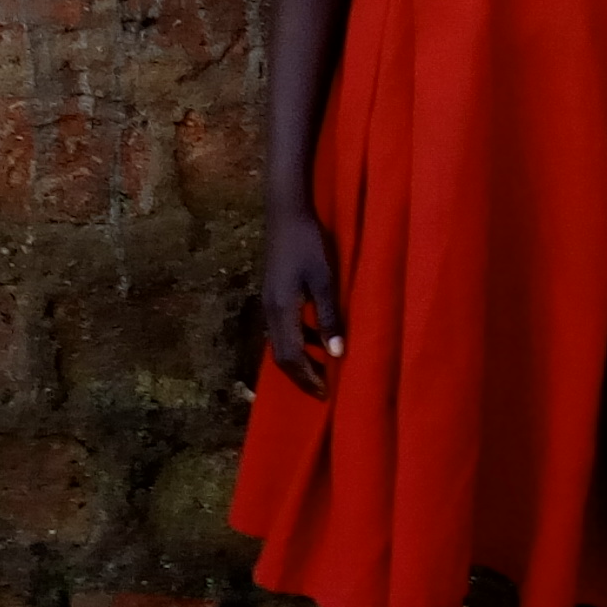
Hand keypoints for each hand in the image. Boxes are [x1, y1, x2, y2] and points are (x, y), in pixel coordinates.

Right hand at [262, 209, 347, 396]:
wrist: (286, 213)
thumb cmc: (309, 243)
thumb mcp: (326, 280)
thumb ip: (330, 317)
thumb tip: (337, 354)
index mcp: (281, 310)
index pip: (291, 357)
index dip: (308, 378)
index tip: (326, 393)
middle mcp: (270, 311)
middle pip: (281, 356)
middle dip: (302, 376)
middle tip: (324, 390)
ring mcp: (269, 303)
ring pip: (280, 344)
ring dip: (300, 360)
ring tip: (324, 369)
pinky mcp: (274, 295)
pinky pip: (282, 330)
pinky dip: (299, 342)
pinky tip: (318, 339)